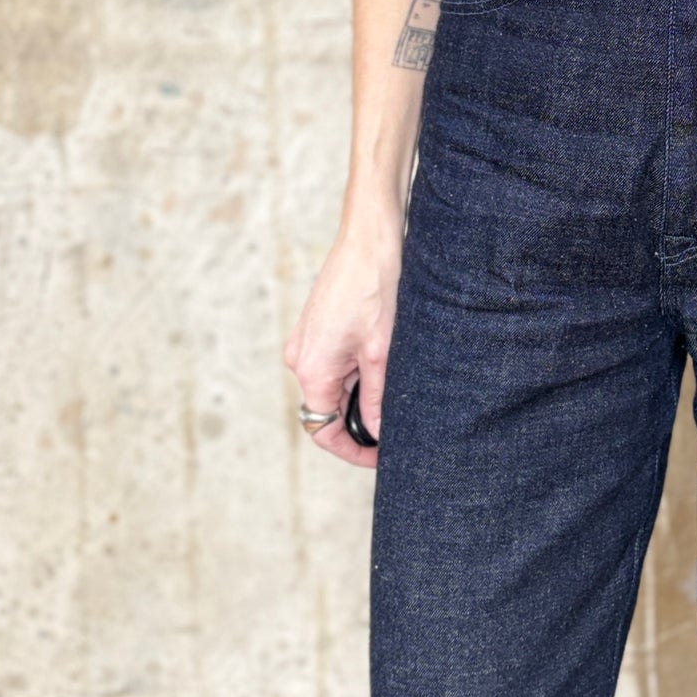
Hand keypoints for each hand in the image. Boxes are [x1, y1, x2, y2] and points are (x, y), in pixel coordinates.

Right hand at [282, 204, 402, 468]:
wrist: (369, 238)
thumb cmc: (375, 288)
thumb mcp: (382, 352)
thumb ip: (376, 398)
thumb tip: (378, 434)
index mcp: (311, 370)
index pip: (323, 430)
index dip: (352, 450)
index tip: (381, 457)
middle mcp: (300, 358)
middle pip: (326, 409)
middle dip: (359, 422)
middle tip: (397, 427)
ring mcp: (306, 342)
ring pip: (331, 386)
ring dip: (359, 395)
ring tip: (394, 390)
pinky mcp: (316, 328)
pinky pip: (331, 364)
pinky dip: (354, 373)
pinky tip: (381, 363)